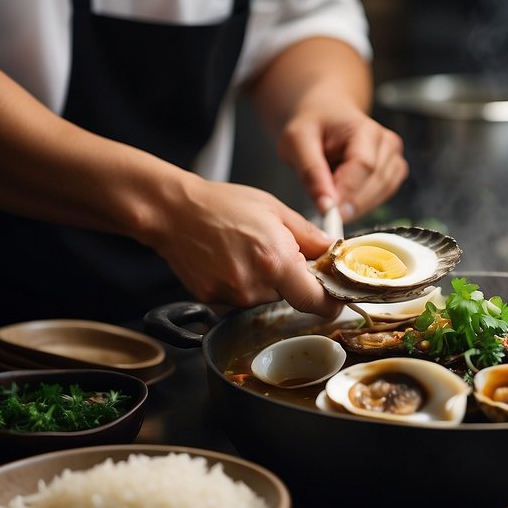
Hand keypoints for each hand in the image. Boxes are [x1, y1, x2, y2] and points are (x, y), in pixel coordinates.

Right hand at [145, 177, 342, 317]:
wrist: (173, 212)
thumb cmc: (222, 205)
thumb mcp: (275, 210)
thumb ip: (310, 236)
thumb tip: (333, 251)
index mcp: (277, 262)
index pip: (317, 302)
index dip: (330, 302)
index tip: (335, 296)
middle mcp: (255, 286)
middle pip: (291, 297)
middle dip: (292, 279)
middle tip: (276, 251)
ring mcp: (232, 297)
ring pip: (266, 298)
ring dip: (266, 281)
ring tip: (246, 251)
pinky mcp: (213, 301)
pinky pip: (242, 298)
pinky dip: (243, 283)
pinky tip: (230, 260)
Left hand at [279, 107, 407, 220]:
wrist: (325, 116)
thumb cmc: (311, 127)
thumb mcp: (297, 143)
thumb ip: (311, 172)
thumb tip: (326, 206)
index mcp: (365, 129)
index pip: (363, 165)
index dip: (348, 192)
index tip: (329, 212)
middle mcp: (387, 142)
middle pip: (377, 181)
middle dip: (352, 204)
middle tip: (328, 218)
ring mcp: (394, 157)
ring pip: (383, 192)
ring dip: (359, 206)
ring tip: (333, 206)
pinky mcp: (394, 171)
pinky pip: (384, 195)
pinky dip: (365, 204)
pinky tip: (346, 202)